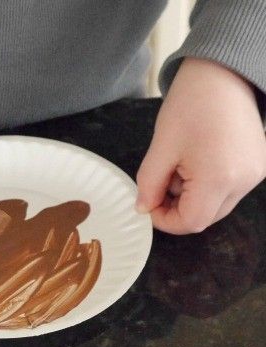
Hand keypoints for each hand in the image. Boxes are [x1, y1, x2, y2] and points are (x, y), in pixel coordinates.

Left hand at [136, 57, 265, 233]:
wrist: (222, 73)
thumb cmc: (189, 105)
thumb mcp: (161, 148)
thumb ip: (149, 184)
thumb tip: (143, 209)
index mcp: (220, 178)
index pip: (191, 222)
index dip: (165, 220)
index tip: (148, 205)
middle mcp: (245, 182)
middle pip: (206, 217)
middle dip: (177, 208)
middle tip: (159, 185)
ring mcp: (256, 174)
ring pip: (217, 205)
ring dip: (191, 197)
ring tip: (179, 166)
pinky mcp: (258, 165)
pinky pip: (229, 189)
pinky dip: (207, 185)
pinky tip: (196, 161)